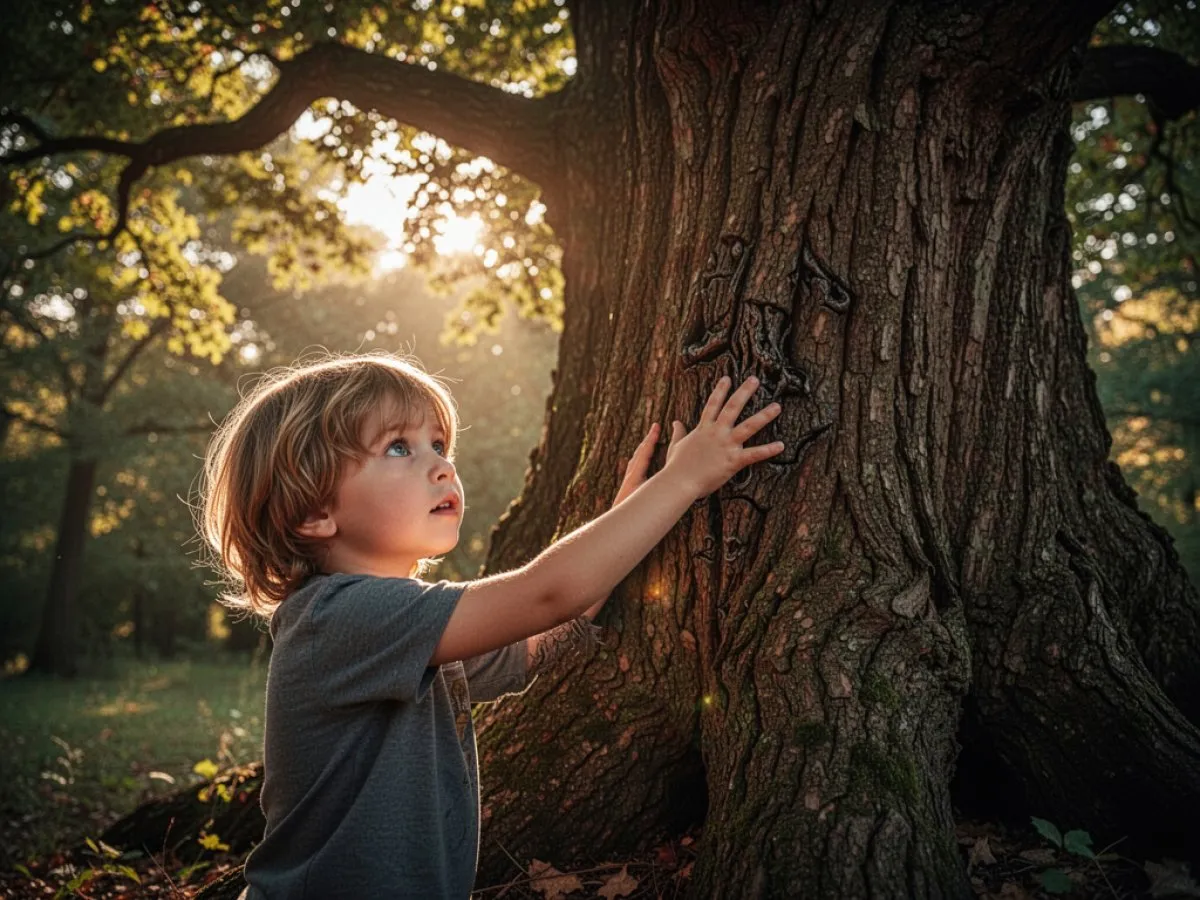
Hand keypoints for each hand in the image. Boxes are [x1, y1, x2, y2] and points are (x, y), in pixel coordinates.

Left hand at [612, 422, 658, 506]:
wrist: (616, 524)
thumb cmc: (632, 513)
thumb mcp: (645, 498)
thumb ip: (657, 489)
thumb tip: (666, 477)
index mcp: (635, 475)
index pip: (644, 452)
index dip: (651, 439)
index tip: (656, 426)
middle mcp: (631, 475)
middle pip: (640, 452)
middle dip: (647, 440)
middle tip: (655, 428)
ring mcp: (628, 480)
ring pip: (636, 460)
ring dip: (644, 449)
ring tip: (650, 441)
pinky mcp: (628, 487)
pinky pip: (635, 468)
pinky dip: (640, 460)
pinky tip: (642, 462)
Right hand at [662, 375, 783, 498]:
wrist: (679, 482)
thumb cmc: (676, 466)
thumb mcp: (676, 446)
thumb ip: (678, 432)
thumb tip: (675, 422)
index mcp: (703, 428)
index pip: (713, 404)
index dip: (720, 390)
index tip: (728, 378)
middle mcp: (716, 432)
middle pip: (733, 407)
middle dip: (745, 392)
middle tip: (755, 379)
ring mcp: (726, 445)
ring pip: (749, 426)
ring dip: (764, 416)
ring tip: (777, 406)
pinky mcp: (733, 460)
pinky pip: (754, 453)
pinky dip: (768, 450)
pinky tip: (781, 445)